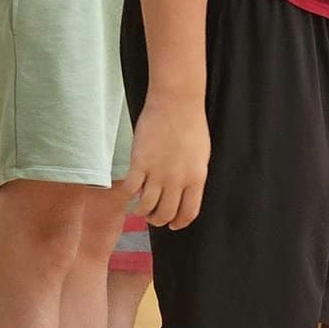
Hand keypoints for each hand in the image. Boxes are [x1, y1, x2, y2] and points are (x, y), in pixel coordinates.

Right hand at [122, 99, 210, 228]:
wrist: (177, 102)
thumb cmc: (191, 125)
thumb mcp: (200, 156)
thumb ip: (191, 177)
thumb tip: (180, 195)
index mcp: (196, 178)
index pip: (188, 213)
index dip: (179, 223)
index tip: (173, 225)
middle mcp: (177, 179)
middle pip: (166, 214)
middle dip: (158, 220)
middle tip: (153, 218)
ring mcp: (157, 172)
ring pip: (146, 207)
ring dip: (141, 212)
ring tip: (139, 208)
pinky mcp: (139, 162)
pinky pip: (130, 189)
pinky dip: (128, 195)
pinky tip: (128, 193)